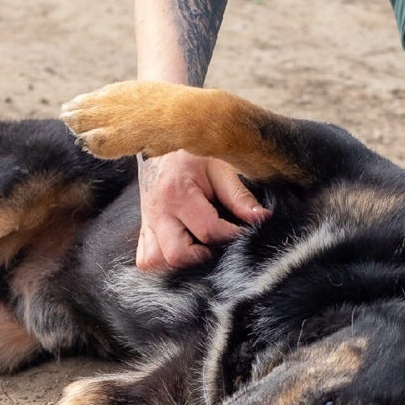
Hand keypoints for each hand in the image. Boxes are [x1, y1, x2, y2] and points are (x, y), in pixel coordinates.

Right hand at [136, 150, 267, 270]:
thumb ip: (239, 196)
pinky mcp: (143, 229)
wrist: (162, 140)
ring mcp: (147, 223)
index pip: (209, 231)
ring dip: (181, 264)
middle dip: (204, 258)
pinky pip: (145, 259)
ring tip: (200, 250)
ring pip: (156, 262)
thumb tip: (261, 219)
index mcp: (177, 193)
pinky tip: (182, 252)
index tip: (245, 233)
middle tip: (220, 246)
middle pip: (178, 256)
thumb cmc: (194, 154)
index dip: (232, 237)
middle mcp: (158, 212)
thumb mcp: (220, 168)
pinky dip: (163, 264)